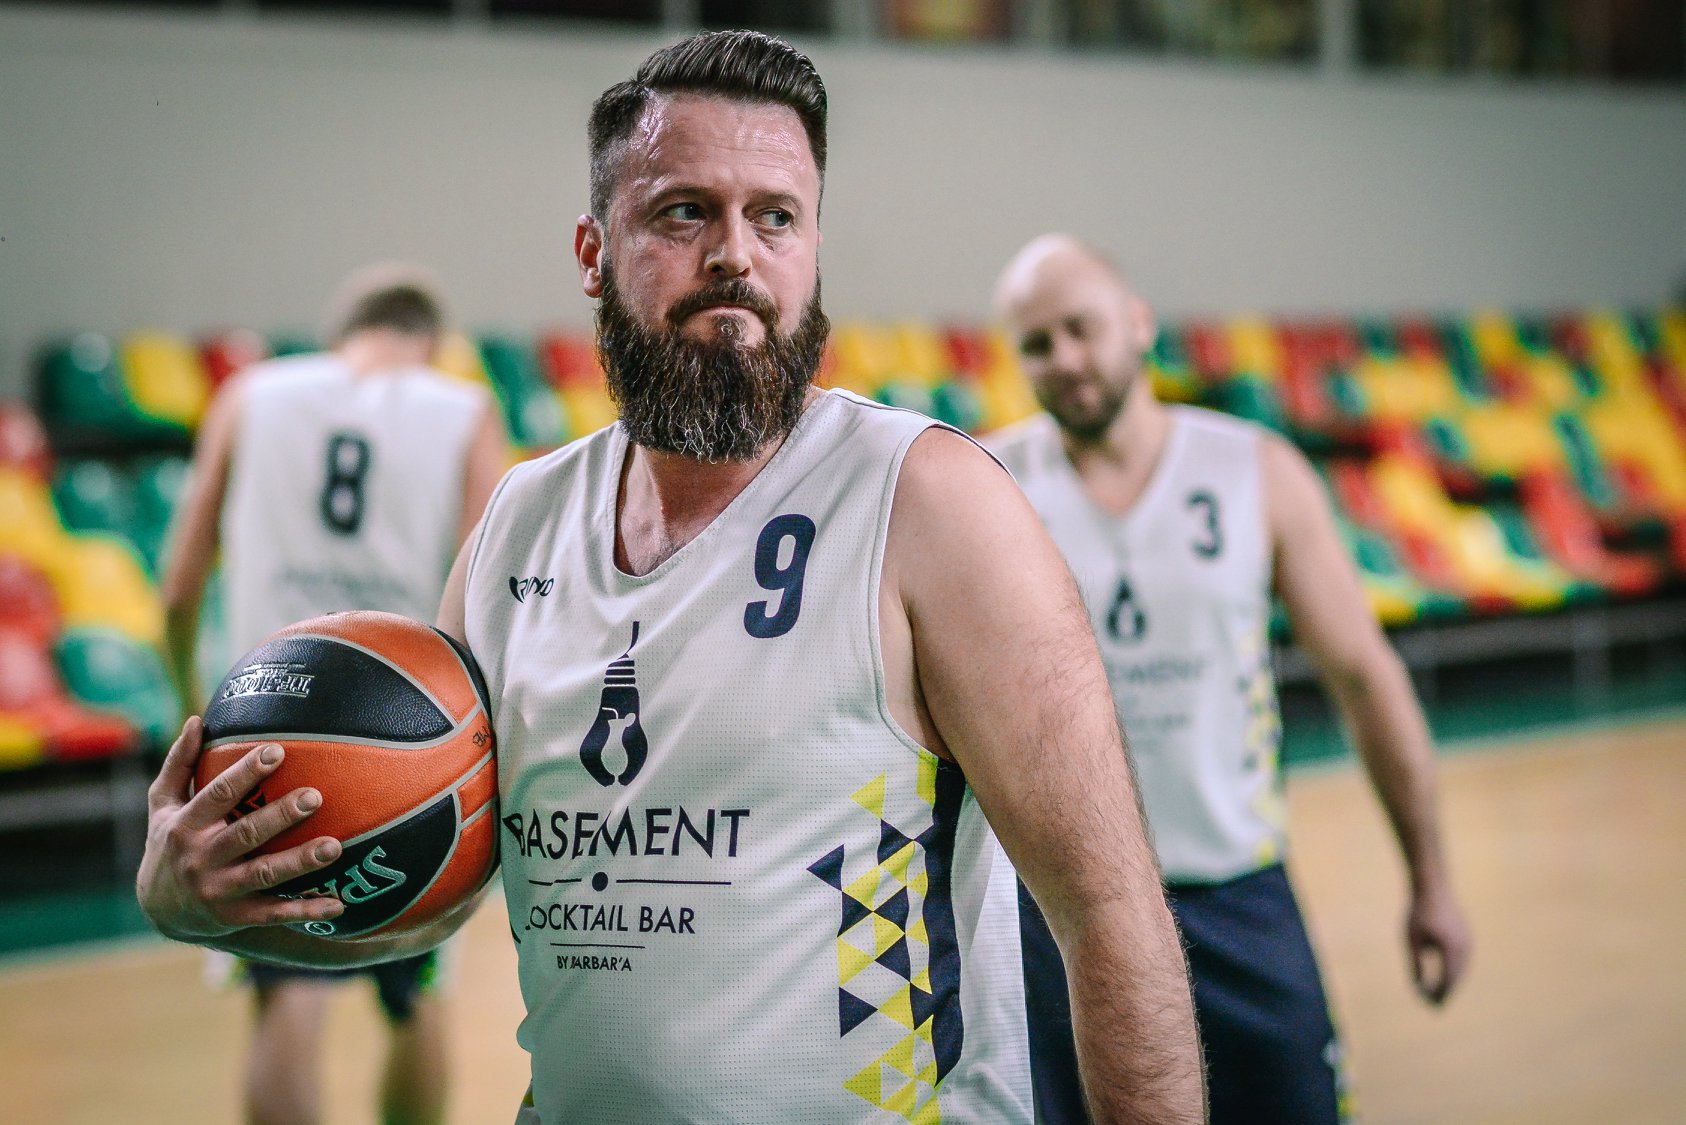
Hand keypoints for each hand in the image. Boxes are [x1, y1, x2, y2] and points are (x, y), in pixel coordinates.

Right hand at [135, 716, 345, 941]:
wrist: (160, 910)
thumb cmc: (170, 842)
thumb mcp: (162, 805)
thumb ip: (179, 764)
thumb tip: (197, 720)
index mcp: (185, 825)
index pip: (218, 794)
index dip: (246, 773)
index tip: (277, 751)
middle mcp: (201, 858)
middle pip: (245, 834)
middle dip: (280, 816)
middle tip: (315, 796)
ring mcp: (218, 890)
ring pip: (264, 875)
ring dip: (299, 862)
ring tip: (335, 847)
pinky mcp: (235, 917)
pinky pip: (274, 913)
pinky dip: (305, 910)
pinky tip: (337, 904)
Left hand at [1406, 880, 1470, 1004]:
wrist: (1433, 886)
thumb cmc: (1419, 912)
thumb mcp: (1413, 940)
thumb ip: (1416, 963)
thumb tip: (1418, 986)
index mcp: (1452, 950)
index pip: (1448, 980)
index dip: (1439, 994)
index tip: (1428, 1005)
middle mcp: (1464, 948)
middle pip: (1457, 977)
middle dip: (1445, 992)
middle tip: (1434, 1006)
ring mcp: (1468, 941)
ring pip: (1461, 969)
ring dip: (1451, 983)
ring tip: (1439, 994)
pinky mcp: (1466, 936)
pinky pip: (1462, 960)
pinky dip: (1454, 971)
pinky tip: (1445, 976)